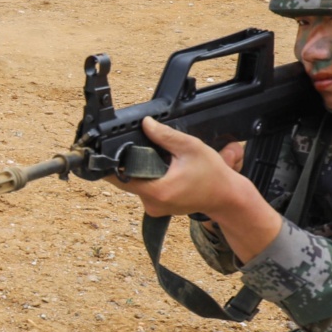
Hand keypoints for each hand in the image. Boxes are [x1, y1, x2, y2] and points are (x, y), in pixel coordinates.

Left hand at [105, 119, 283, 261]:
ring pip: (135, 184)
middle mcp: (152, 203)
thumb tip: (145, 123)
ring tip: (156, 158)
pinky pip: (144, 189)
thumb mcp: (190, 148)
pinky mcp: (158, 208)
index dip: (111, 163)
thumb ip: (165, 135)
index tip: (105, 151)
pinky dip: (148, 178)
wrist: (226, 197)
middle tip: (140, 146)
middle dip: (130, 162)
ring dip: (140, 170)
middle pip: (126, 179)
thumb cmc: (213, 175)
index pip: (120, 177)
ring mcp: (154, 208)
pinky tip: (161, 168)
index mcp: (156, 190)